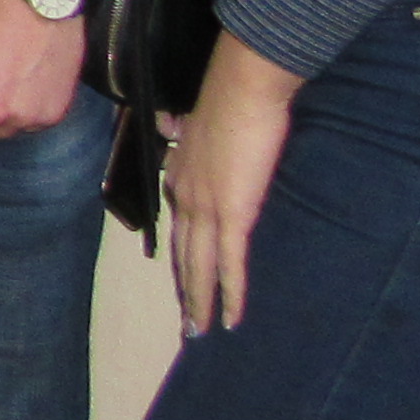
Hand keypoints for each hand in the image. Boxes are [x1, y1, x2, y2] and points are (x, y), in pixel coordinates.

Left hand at [167, 40, 299, 336]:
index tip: (183, 276)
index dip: (181, 255)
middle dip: (184, 290)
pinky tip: (232, 318)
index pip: (178, 226)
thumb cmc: (231, 98)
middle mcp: (184, 197)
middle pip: (182, 255)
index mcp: (178, 175)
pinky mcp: (232, 215)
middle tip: (188, 323)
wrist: (241, 88)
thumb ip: (194, 135)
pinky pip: (229, 265)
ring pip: (199, 267)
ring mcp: (205, 209)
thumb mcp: (202, 121)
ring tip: (200, 331)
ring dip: (200, 302)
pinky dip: (230, 294)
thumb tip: (180, 127)